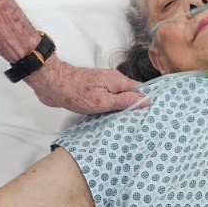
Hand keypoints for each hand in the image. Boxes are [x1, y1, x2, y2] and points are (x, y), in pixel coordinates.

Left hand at [27, 56, 147, 114]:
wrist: (51, 84)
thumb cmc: (74, 91)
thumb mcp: (102, 100)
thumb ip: (124, 101)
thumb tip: (145, 100)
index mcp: (118, 81)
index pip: (140, 90)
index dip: (147, 101)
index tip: (155, 114)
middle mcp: (112, 82)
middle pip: (131, 95)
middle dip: (136, 107)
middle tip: (144, 124)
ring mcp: (103, 86)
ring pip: (119, 99)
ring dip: (123, 110)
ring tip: (131, 125)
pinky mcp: (94, 92)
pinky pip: (108, 101)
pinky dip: (112, 110)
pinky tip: (112, 120)